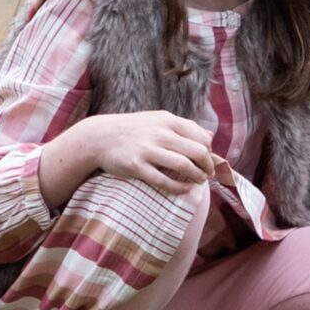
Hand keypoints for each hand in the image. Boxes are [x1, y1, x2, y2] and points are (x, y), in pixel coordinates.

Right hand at [91, 111, 217, 192]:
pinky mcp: (136, 166)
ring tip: (199, 181)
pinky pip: (163, 180)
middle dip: (207, 166)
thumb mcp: (158, 120)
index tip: (208, 160)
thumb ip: (184, 127)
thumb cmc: (133, 129)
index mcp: (168, 120)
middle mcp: (160, 133)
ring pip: (183, 165)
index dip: (209, 151)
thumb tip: (210, 136)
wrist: (99, 137)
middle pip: (197, 151)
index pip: (201, 136)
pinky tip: (184, 189)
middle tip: (208, 174)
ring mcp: (148, 150)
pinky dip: (178, 187)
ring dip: (196, 176)